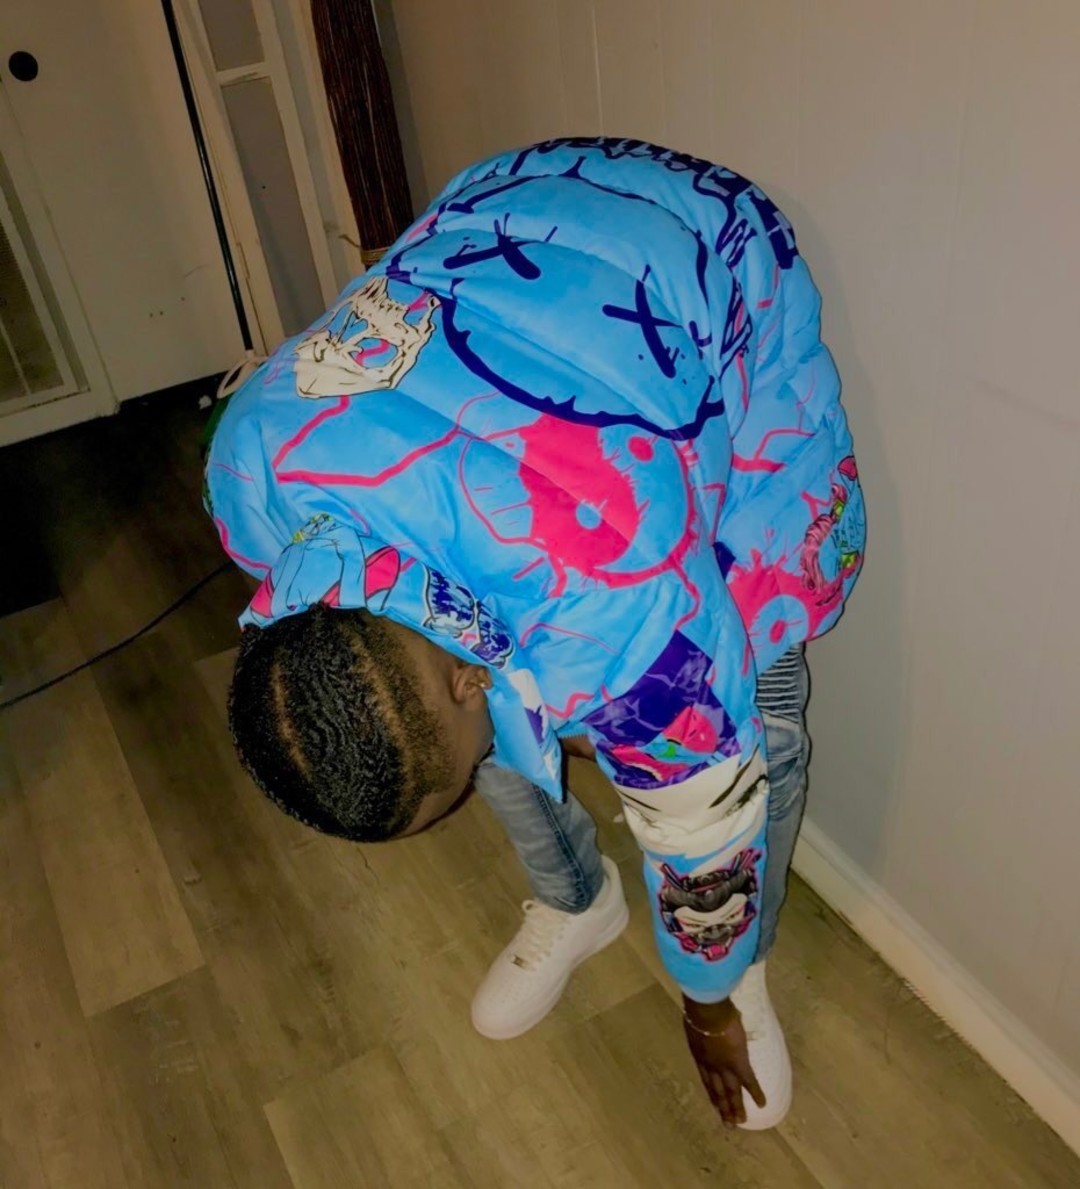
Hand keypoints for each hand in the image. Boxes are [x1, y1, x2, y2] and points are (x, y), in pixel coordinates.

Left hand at [682, 995, 765, 1126]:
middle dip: (723, 1107)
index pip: (706, 1078)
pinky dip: (755, 1093)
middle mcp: (711, 1066)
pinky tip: (762, 1104)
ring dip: (736, 1108)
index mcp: (700, 1055)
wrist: (707, 1011)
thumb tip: (710, 1021)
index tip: (715, 1104)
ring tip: (740, 1122)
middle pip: (717, 1090)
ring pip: (731, 1092)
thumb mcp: (698, 1021)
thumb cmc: (701, 1009)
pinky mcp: (739, 1064)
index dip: (712, 1092)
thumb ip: (703, 1026)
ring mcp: (724, 1067)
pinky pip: (749, 1082)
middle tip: (728, 1124)